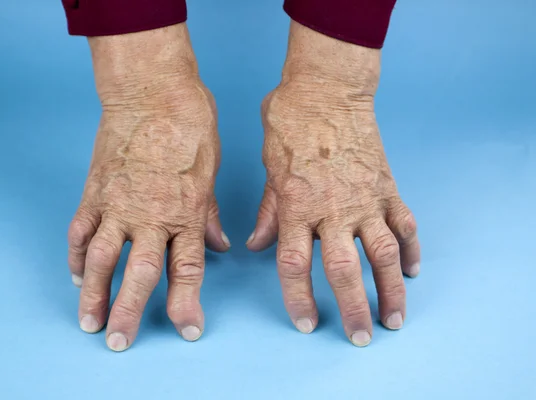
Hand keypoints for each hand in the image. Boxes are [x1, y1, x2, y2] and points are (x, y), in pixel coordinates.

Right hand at [67, 25, 228, 350]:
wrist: (152, 90)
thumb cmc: (189, 124)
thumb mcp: (211, 170)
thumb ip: (209, 213)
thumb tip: (220, 244)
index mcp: (185, 213)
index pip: (187, 271)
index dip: (187, 305)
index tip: (187, 329)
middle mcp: (150, 216)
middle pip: (137, 275)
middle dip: (129, 313)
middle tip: (119, 342)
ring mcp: (117, 204)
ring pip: (100, 259)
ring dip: (92, 293)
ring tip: (89, 320)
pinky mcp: (94, 190)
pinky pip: (79, 229)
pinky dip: (74, 254)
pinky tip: (73, 273)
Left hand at [247, 22, 420, 345]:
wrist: (328, 89)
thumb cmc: (291, 123)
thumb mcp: (269, 168)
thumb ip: (268, 211)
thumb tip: (257, 245)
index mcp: (297, 206)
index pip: (295, 265)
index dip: (299, 299)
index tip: (307, 323)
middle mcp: (333, 209)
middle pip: (345, 269)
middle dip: (353, 308)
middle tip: (361, 337)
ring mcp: (366, 198)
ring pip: (384, 253)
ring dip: (391, 289)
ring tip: (395, 317)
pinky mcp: (387, 186)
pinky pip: (404, 223)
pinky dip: (411, 248)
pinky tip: (413, 269)